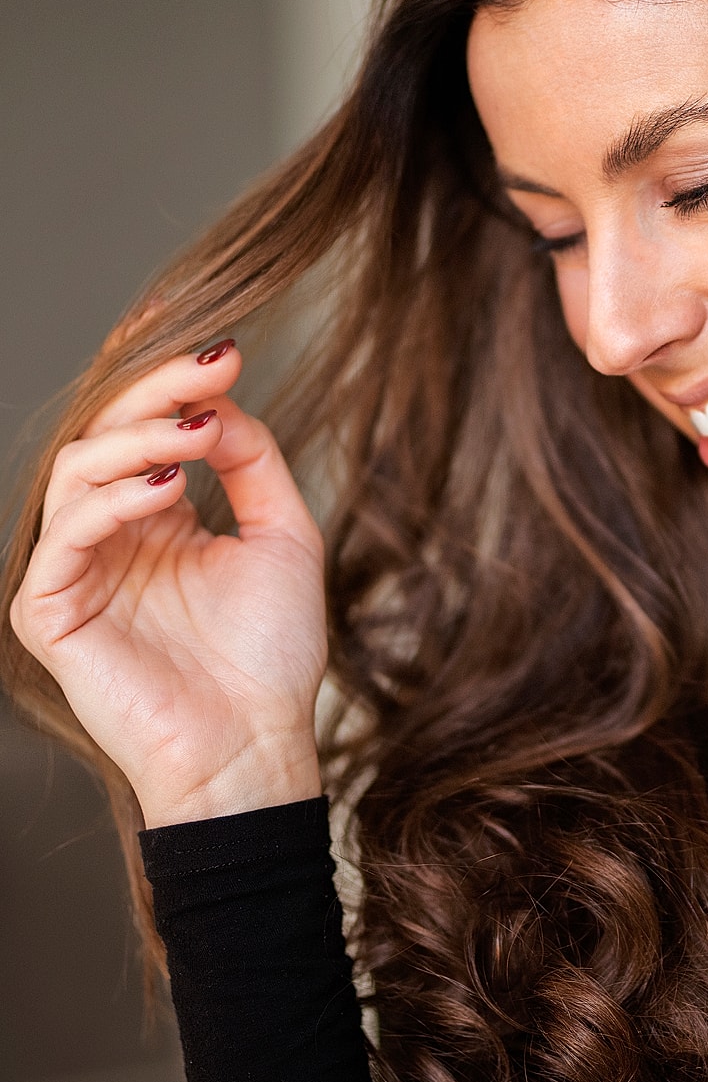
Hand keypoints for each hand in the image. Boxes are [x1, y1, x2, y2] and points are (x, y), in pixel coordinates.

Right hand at [9, 340, 327, 826]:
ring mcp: (77, 570)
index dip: (166, 378)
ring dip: (137, 438)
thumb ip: (254, 462)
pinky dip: (113, 500)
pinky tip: (167, 486)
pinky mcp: (50, 612)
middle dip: (159, 390)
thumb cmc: (272, 652)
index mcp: (158, 517)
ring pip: (77, 471)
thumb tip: (222, 400)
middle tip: (213, 364)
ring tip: (198, 428)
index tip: (218, 340)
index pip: (145, 428)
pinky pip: (65, 536)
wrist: (257, 742)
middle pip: (109, 434)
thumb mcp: (283, 535)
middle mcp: (112, 535)